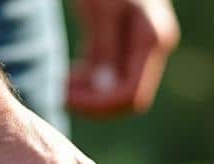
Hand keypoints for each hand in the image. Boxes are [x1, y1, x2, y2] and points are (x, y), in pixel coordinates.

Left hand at [66, 0, 179, 116]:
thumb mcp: (102, 9)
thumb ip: (105, 48)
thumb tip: (104, 90)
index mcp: (151, 40)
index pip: (130, 93)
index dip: (98, 104)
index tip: (65, 98)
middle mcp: (153, 48)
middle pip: (128, 96)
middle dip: (94, 102)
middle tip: (61, 94)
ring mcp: (143, 46)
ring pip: (120, 88)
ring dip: (91, 93)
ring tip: (64, 82)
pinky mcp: (129, 41)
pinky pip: (114, 73)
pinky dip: (93, 80)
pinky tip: (73, 75)